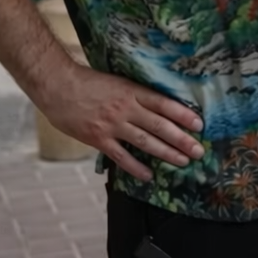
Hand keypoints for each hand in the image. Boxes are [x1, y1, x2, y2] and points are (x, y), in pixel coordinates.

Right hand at [35, 64, 204, 181]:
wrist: (58, 87)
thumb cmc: (88, 82)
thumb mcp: (118, 82)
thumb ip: (136, 94)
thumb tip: (159, 106)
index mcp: (132, 91)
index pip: (164, 104)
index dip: (183, 115)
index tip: (200, 125)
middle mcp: (126, 109)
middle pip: (160, 126)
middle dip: (182, 139)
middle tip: (199, 151)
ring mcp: (112, 125)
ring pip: (145, 142)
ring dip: (166, 153)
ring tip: (183, 162)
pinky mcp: (98, 139)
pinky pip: (121, 156)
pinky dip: (136, 167)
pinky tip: (149, 175)